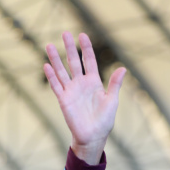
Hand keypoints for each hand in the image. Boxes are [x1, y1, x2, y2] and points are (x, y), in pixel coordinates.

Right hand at [44, 31, 125, 163]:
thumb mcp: (112, 100)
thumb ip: (115, 84)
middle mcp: (81, 84)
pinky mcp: (63, 100)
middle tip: (64, 33)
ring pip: (61, 71)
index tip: (82, 35)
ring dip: (55, 59)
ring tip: (49, 45)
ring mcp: (71, 91)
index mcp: (94, 82)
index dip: (86, 48)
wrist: (93, 136)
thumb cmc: (105, 120)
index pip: (89, 61)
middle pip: (73, 62)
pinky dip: (51, 76)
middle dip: (69, 48)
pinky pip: (56, 86)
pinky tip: (46, 65)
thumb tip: (123, 68)